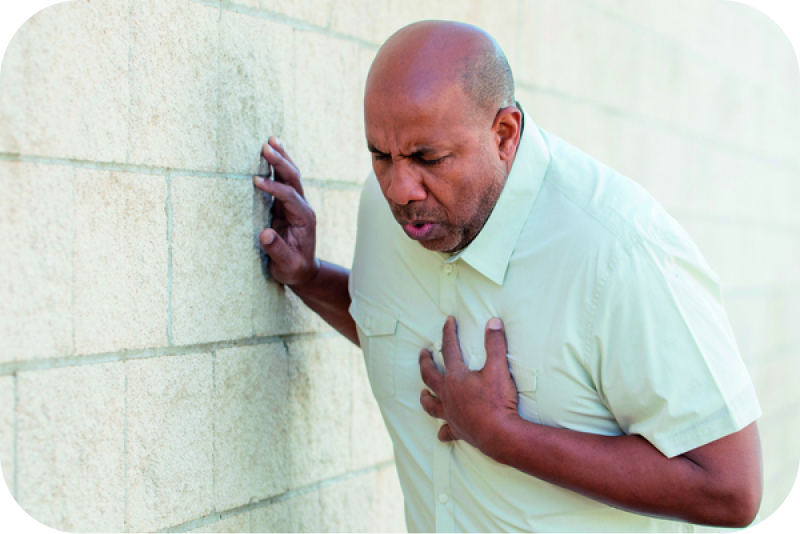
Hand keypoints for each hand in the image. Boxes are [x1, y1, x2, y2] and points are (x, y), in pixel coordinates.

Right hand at [254, 137, 319, 286]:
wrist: (303, 271)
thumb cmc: (294, 269)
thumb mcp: (287, 266)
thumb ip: (278, 251)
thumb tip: (264, 234)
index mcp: (304, 219)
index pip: (289, 197)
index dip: (274, 188)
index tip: (256, 181)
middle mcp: (302, 207)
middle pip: (294, 179)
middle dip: (281, 162)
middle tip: (266, 147)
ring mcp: (296, 204)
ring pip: (291, 176)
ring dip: (281, 158)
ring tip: (270, 140)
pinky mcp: (287, 204)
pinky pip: (284, 181)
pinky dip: (278, 166)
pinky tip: (272, 152)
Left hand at [419, 316, 519, 453]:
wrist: (500, 434)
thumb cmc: (498, 401)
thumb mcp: (499, 368)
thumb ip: (495, 344)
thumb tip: (493, 322)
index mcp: (455, 378)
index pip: (449, 350)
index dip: (448, 333)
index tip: (448, 321)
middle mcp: (447, 395)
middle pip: (429, 376)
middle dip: (425, 362)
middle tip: (423, 353)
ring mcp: (450, 414)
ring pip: (431, 404)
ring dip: (426, 397)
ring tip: (423, 393)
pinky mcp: (457, 430)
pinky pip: (446, 431)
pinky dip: (443, 431)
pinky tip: (441, 433)